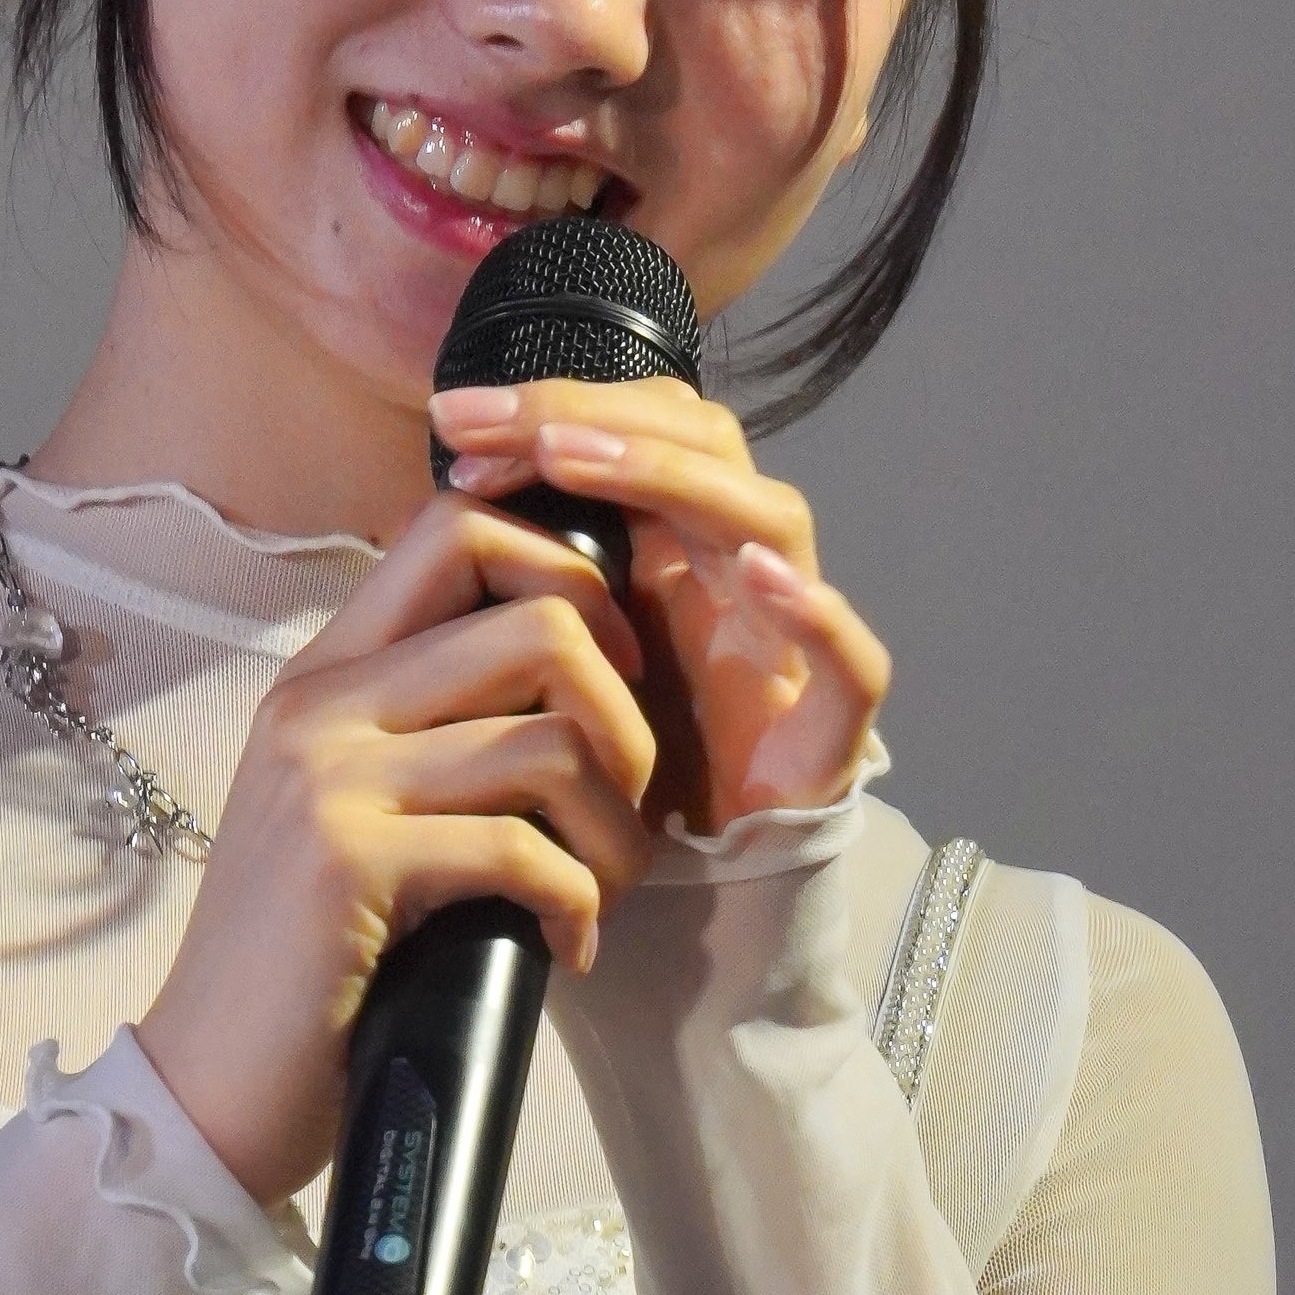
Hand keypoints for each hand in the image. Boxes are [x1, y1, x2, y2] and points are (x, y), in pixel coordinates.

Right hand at [134, 506, 656, 1203]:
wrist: (210, 1087)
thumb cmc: (309, 963)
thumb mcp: (358, 815)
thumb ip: (433, 734)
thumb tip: (580, 683)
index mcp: (326, 675)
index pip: (460, 527)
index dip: (572, 577)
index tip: (609, 679)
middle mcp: (320, 702)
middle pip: (540, 620)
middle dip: (629, 716)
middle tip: (630, 801)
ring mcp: (329, 778)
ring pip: (551, 738)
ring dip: (617, 828)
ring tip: (608, 889)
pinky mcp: (349, 862)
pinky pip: (524, 847)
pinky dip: (576, 904)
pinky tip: (564, 948)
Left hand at [427, 376, 888, 837]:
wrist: (689, 887)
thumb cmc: (616, 760)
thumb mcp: (553, 655)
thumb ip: (524, 579)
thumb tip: (441, 497)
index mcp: (671, 547)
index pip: (637, 427)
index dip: (553, 407)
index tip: (454, 420)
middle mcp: (739, 571)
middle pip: (703, 445)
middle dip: (596, 417)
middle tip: (495, 422)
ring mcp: (792, 643)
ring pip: (773, 519)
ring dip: (676, 480)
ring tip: (576, 460)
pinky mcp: (831, 732)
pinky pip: (853, 663)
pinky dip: (817, 614)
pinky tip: (758, 575)